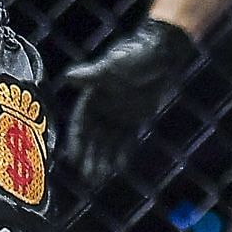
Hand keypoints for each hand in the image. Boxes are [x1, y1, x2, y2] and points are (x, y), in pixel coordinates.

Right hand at [58, 18, 197, 186]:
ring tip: (98, 178)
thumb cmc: (135, 55)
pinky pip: (126, 139)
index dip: (76, 141)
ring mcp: (118, 113)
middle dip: (89, 156)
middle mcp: (102, 106)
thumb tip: (68, 76)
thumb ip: (92, 75)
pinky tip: (119, 167)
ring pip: (107, 141)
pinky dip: (122, 152)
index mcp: (92, 94)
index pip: (80, 122)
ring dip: (102, 159)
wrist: (163, 53)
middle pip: (93, 137)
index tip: (73, 159)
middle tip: (87, 178)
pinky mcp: (135, 118)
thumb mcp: (113, 66)